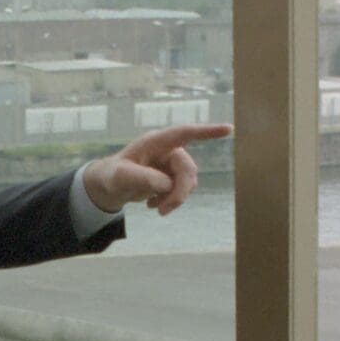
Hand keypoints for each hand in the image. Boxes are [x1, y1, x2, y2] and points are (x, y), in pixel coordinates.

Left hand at [83, 123, 233, 215]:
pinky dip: (171, 201)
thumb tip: (167, 184)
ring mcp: (172, 164)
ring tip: (154, 208)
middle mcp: (168, 150)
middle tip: (162, 211)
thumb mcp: (121, 176)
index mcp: (156, 142)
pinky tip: (154, 205)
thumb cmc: (112, 175)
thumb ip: (142, 177)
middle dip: (179, 192)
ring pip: (188, 183)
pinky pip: (183, 191)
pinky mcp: (173, 177)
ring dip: (174, 199)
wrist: (110, 186)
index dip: (207, 132)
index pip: (185, 133)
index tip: (229, 129)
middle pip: (188, 169)